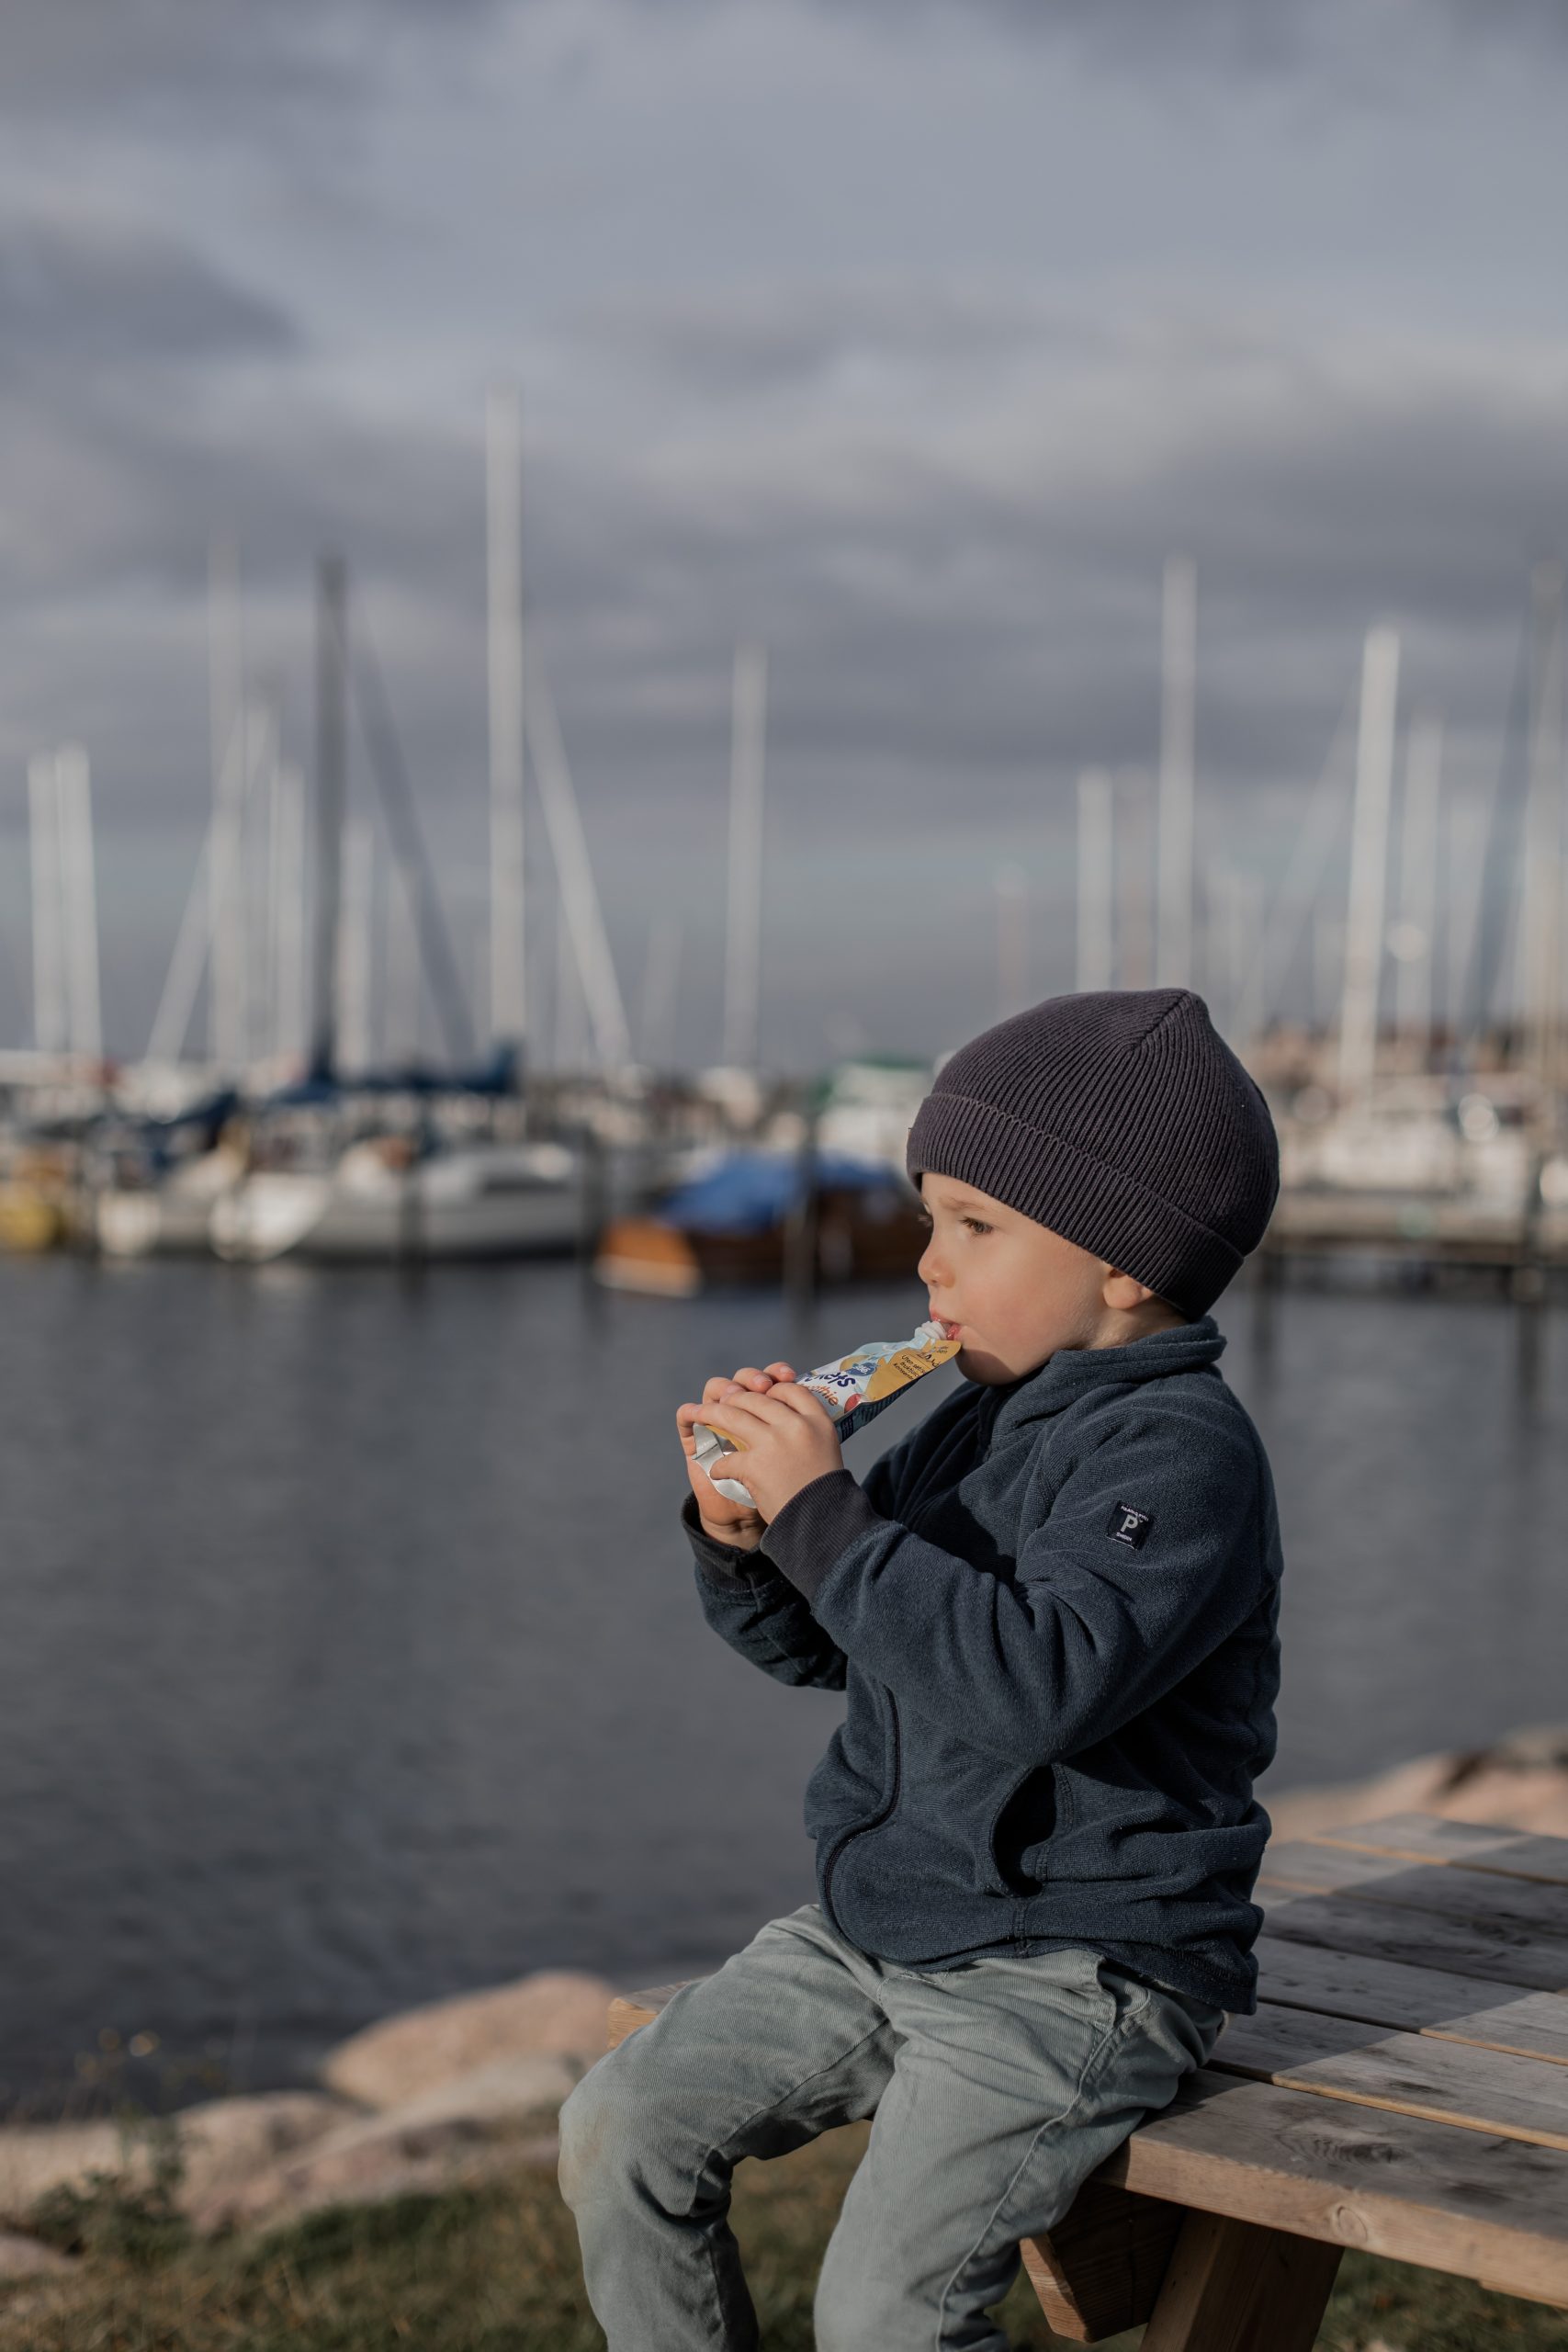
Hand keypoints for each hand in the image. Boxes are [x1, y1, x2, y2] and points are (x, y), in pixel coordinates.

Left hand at [681, 1378, 844, 1524]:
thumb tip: (778, 1410)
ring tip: (698, 1416)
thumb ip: (806, 1430)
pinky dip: (718, 1467)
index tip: (761, 1392)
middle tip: (721, 1401)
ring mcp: (774, 1442)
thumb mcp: (825, 1450)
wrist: (823, 1523)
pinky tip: (716, 1472)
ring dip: (710, 1415)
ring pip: (733, 1416)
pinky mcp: (755, 1465)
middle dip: (735, 1397)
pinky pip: (728, 1459)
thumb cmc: (823, 1491)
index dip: (773, 1387)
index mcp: (818, 1420)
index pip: (792, 1390)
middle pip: (757, 1398)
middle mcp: (797, 1425)